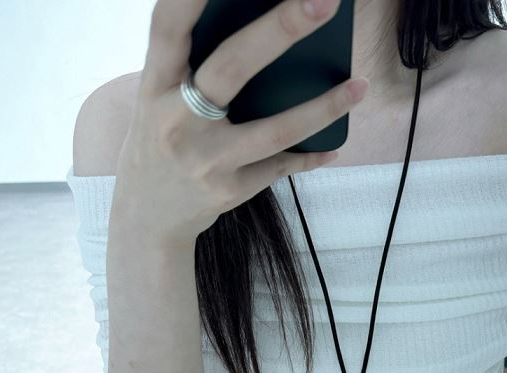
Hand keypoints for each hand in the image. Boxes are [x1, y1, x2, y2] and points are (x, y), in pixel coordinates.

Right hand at [112, 0, 369, 246]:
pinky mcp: (229, 191)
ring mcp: (206, 160)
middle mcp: (177, 121)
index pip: (168, 27)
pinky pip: (280, 167)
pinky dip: (310, 156)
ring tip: (360, 85)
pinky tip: (334, 146)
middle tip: (324, 1)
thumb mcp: (160, 99)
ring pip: (274, 130)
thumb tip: (269, 33)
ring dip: (323, 108)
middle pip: (232, 67)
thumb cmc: (162, 140)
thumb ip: (194, 67)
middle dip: (281, 29)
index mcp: (155, 86)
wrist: (146, 217)